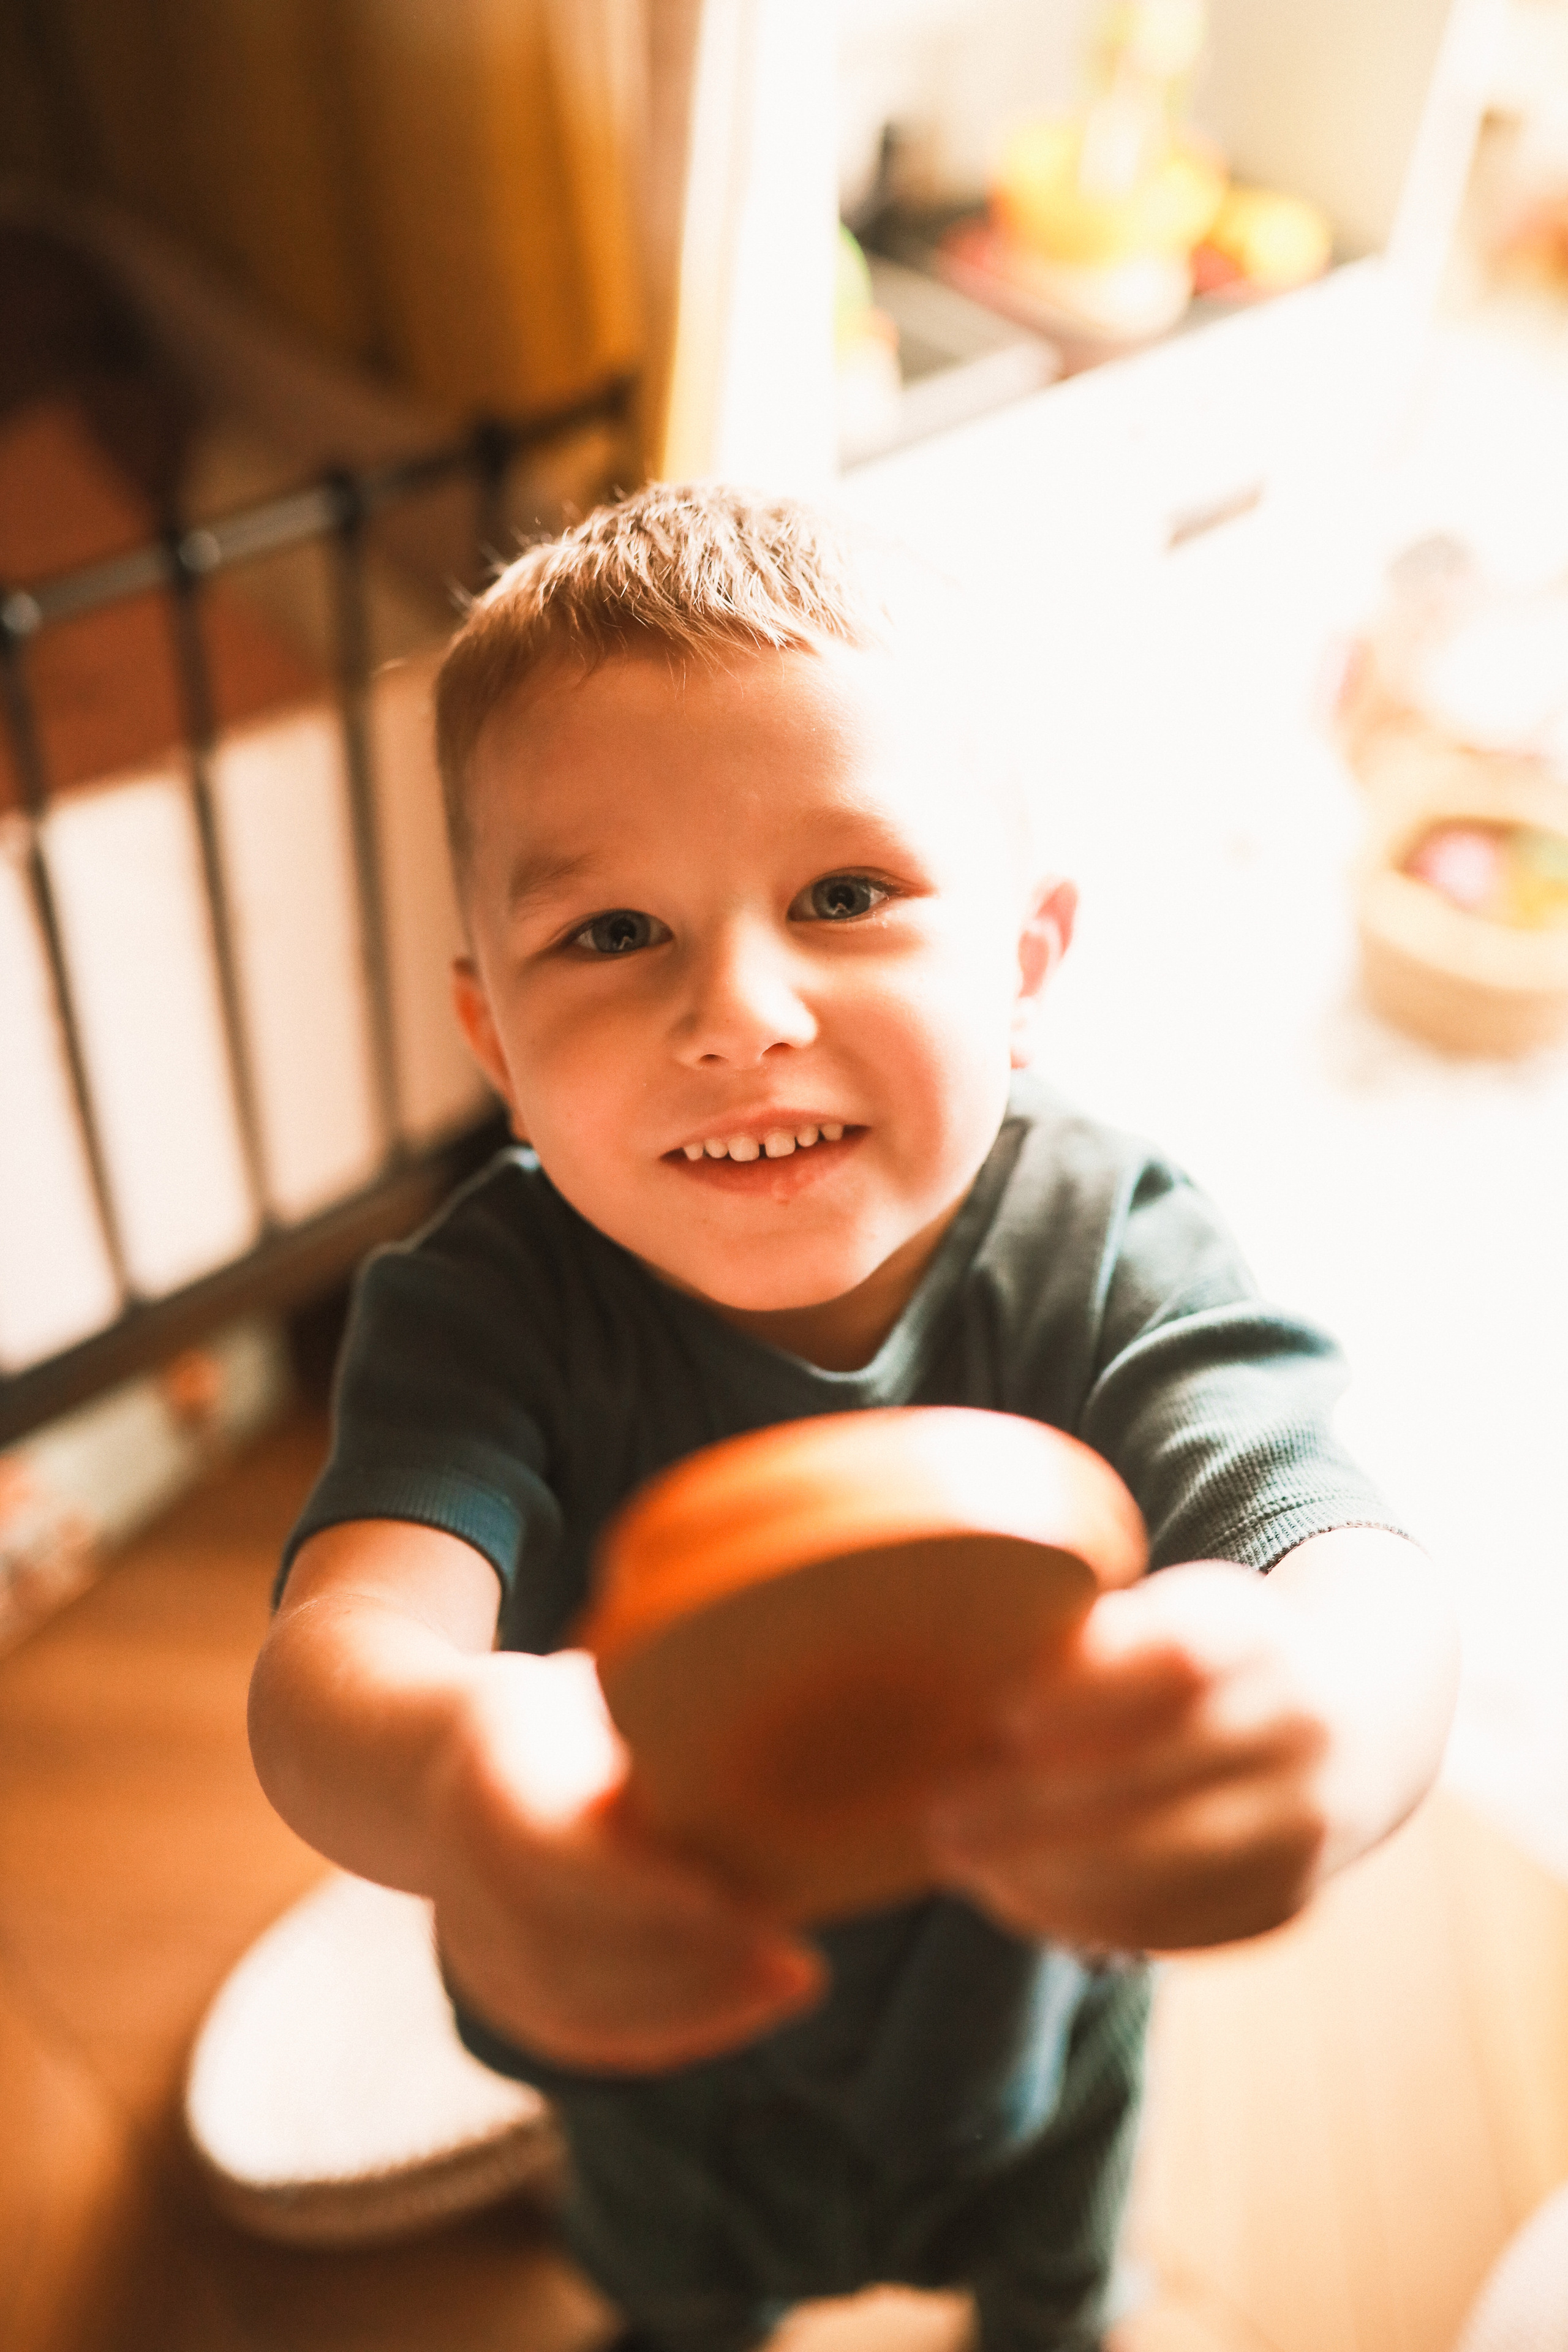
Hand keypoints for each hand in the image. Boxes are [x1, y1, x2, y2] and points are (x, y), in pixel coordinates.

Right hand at [427, 1648, 824, 2071]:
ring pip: (574, 2006)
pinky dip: (662, 2030)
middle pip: (568, 1949)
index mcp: (487, 1780)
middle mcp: (463, 1872)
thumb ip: (650, 1716)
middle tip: (802, 1957)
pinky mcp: (492, 1984)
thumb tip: (768, 1723)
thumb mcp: (586, 1687)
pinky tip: (744, 2008)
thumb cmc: (545, 1708)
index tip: (735, 1896)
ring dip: (691, 2007)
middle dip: (690, 1966)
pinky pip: (575, 2031)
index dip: (641, 1890)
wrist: (421, 1758)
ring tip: (795, 1978)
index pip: (555, 1854)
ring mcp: (468, 1939)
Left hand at [927, 1562, 1339, 1952]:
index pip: (1176, 1660)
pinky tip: (1018, 1901)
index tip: (1000, 1712)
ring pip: (1171, 1862)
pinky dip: (1088, 1919)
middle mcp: (1300, 1728)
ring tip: (965, 1866)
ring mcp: (1306, 1822)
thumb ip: (1086, 1642)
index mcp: (1258, 1633)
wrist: (1347, 1723)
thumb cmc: (1199, 1659)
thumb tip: (967, 1687)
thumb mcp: (1161, 1616)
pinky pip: (1182, 1925)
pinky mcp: (1289, 1899)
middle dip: (1036, 1805)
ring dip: (1050, 1874)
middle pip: (1162, 1774)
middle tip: (942, 1816)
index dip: (1085, 1691)